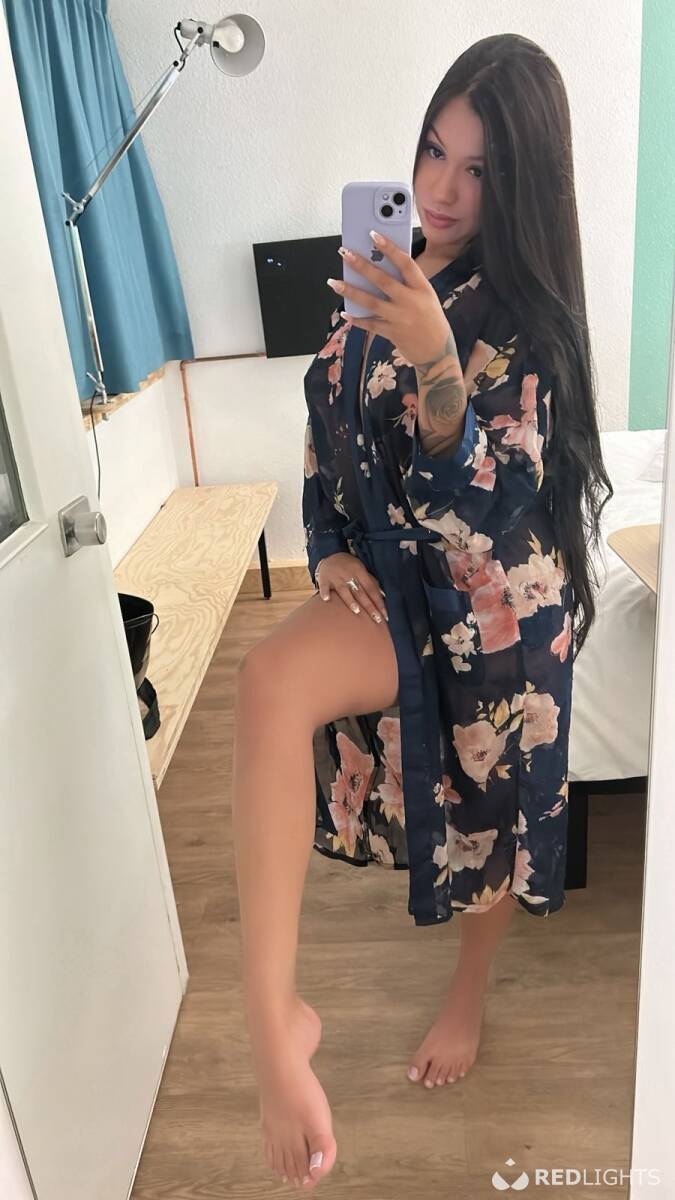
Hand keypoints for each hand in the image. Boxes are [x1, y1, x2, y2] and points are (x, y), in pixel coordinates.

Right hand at [315, 553, 388, 623]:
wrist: (330, 554)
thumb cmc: (349, 566)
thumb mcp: (362, 570)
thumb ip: (371, 582)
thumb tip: (383, 595)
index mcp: (360, 571)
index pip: (371, 588)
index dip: (378, 602)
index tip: (385, 614)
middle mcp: (348, 574)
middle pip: (360, 592)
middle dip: (369, 607)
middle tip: (377, 619)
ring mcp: (335, 577)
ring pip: (343, 589)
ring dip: (350, 600)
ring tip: (357, 611)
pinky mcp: (324, 579)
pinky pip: (324, 586)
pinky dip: (325, 592)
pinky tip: (327, 599)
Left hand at [327, 231, 450, 367]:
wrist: (438, 352)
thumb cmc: (430, 319)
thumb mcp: (426, 297)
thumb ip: (408, 284)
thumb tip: (380, 268)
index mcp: (422, 288)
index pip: (405, 263)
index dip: (389, 248)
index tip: (374, 235)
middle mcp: (411, 302)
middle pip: (383, 280)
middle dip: (361, 265)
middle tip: (344, 253)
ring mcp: (401, 318)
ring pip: (371, 302)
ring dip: (350, 291)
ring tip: (333, 282)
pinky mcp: (392, 333)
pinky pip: (370, 324)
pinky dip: (357, 319)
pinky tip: (344, 312)